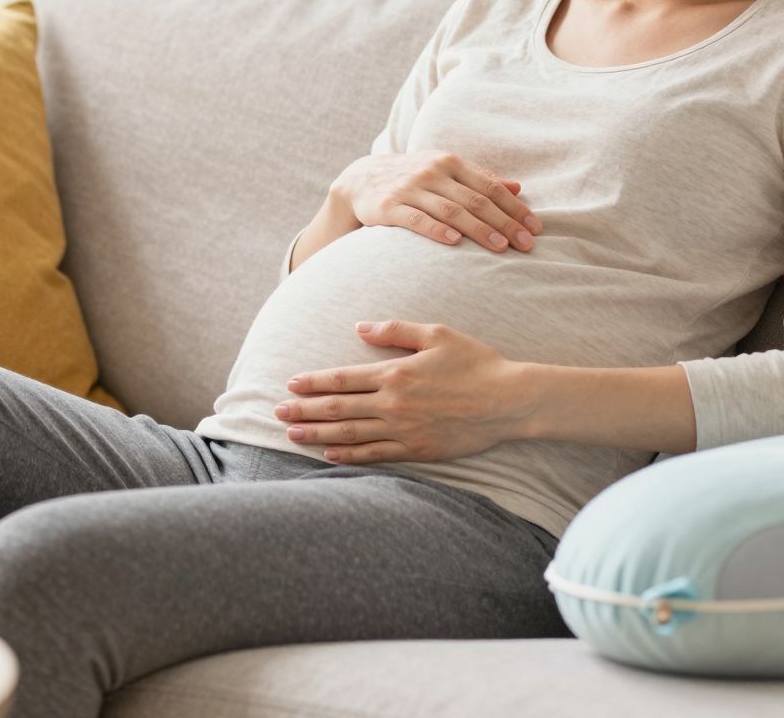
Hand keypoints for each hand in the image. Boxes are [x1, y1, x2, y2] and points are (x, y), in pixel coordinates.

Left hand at [272, 320, 531, 462]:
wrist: (508, 401)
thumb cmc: (476, 362)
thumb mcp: (437, 334)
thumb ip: (395, 331)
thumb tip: (360, 329)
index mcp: (395, 373)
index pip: (343, 379)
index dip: (313, 382)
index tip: (291, 384)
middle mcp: (393, 404)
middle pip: (338, 408)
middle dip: (304, 410)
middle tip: (276, 412)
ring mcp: (403, 430)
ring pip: (350, 433)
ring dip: (317, 434)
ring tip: (292, 435)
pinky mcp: (417, 450)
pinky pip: (374, 455)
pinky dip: (349, 455)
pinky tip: (330, 454)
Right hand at [332, 151, 542, 254]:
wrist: (360, 179)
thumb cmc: (413, 178)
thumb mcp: (445, 172)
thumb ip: (479, 179)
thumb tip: (518, 187)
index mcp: (451, 163)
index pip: (490, 187)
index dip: (515, 208)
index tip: (535, 228)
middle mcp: (433, 172)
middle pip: (476, 200)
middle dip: (505, 223)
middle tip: (526, 244)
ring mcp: (410, 188)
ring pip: (451, 210)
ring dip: (479, 229)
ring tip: (500, 247)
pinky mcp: (388, 205)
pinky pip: (416, 219)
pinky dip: (436, 229)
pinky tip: (454, 242)